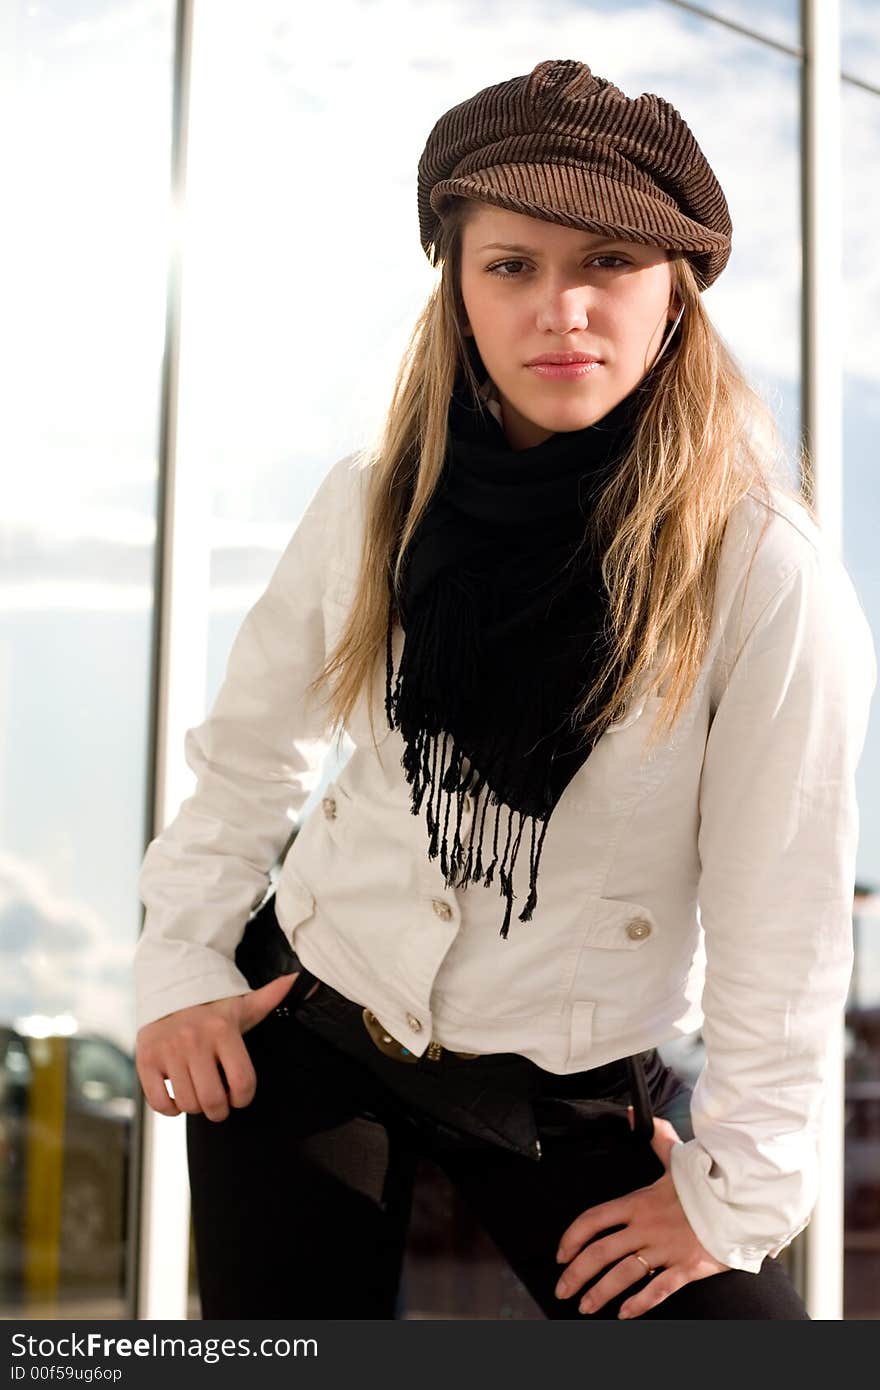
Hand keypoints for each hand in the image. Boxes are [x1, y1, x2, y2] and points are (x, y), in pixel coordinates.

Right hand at [135, 972, 317, 1121]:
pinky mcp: (146, 1059)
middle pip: (213, 1100)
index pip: (243, 1082)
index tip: (240, 1096)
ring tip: (199, 1094)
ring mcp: (168, 1051)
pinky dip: (170, 1108)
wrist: (167, 989)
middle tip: (220, 1105)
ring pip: (188, 1103)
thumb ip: (271, 997)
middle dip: (220, 1110)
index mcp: (223, 1030)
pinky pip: (159, 1102)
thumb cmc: (211, 1006)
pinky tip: (178, 1096)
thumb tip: (297, 979)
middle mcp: (194, 1040)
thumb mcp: (242, 1004)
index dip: (244, 1098)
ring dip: (196, 1107)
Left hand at [554, 1106, 729, 1318]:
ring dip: (600, 1293)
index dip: (572, 1237)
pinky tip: (624, 1314)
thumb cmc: (708, 1180)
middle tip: (562, 1290)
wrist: (743, 1197)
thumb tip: (632, 1113)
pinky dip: (639, 1304)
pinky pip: (657, 1290)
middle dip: (576, 1274)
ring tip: (585, 1307)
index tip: (560, 1254)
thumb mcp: (677, 1157)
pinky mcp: (687, 1267)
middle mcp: (646, 1226)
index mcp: (638, 1201)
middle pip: (600, 1252)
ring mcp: (666, 1248)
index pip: (593, 1219)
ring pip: (623, 1274)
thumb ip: (654, 1139)